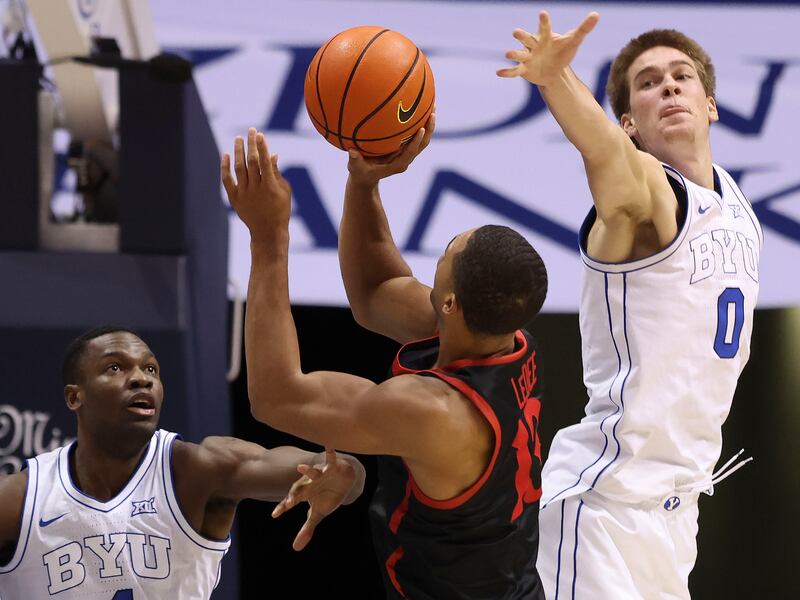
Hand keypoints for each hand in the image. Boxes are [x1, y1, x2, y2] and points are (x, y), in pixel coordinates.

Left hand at [221, 127, 291, 241]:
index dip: (262, 147)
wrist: (267, 232)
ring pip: (239, 167)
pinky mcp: (234, 198)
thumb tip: (272, 154)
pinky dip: (225, 167)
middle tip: (251, 130)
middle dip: (251, 144)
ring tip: (238, 138)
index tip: (260, 134)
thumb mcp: (284, 191)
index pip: (265, 162)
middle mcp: (256, 188)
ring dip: (238, 151)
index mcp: (270, 186)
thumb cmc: (280, 209)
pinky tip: (226, 154)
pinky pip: (227, 179)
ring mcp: (244, 193)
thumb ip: (277, 172)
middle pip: (251, 161)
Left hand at [271, 449, 359, 550]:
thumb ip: (306, 529)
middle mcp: (310, 482)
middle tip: (290, 502)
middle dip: (294, 493)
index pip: (291, 500)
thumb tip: (296, 549)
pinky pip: (331, 459)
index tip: (275, 514)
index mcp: (305, 493)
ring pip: (312, 472)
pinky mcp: (333, 467)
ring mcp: (321, 473)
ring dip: (307, 470)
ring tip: (300, 467)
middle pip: (300, 487)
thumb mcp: (318, 514)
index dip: (283, 506)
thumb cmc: (328, 495)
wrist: (342, 480)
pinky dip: (330, 452)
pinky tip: (329, 445)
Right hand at [347, 113, 434, 187]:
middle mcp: (405, 159)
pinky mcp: (404, 148)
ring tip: (432, 105)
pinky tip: (418, 106)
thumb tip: (352, 151)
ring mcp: (406, 153)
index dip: (416, 141)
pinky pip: (414, 135)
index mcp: (397, 165)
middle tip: (433, 112)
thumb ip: (355, 161)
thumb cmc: (361, 173)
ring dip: (427, 123)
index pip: (410, 152)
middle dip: (429, 128)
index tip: (421, 129)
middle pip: (422, 144)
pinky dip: (419, 122)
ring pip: (421, 139)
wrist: (366, 178)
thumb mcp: (356, 168)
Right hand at [497, 11, 598, 86]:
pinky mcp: (524, 70)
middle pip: (526, 39)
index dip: (544, 21)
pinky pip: (514, 71)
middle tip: (516, 32)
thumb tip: (596, 14)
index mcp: (545, 37)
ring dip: (513, 54)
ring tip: (508, 53)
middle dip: (521, 36)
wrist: (554, 71)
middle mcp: (533, 45)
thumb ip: (583, 28)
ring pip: (519, 54)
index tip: (543, 14)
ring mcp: (527, 57)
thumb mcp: (573, 42)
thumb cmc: (562, 53)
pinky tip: (498, 73)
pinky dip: (507, 72)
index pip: (545, 27)